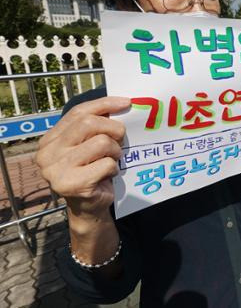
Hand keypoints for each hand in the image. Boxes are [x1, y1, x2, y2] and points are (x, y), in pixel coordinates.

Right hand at [36, 97, 129, 218]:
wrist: (88, 207)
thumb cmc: (91, 170)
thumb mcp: (88, 145)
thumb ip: (95, 126)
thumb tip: (122, 103)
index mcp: (49, 140)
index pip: (78, 112)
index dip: (104, 104)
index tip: (126, 102)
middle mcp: (47, 154)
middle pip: (89, 124)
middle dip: (113, 128)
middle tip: (121, 139)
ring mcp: (56, 170)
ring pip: (101, 143)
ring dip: (115, 152)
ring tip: (111, 160)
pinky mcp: (71, 184)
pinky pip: (106, 164)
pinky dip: (114, 168)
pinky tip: (107, 175)